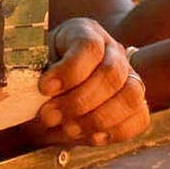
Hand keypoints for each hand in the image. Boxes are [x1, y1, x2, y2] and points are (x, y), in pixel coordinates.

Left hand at [28, 18, 148, 146]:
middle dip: (79, 100)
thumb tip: (32, 95)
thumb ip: (31, 76)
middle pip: (111, 72)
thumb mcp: (30, 66)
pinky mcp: (135, 102)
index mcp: (85, 32)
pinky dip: (116, 130)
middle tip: (50, 116)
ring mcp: (128, 75)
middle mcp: (113, 50)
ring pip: (131, 94)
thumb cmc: (37, 74)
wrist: (48, 91)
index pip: (89, 46)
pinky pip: (140, 117)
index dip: (69, 70)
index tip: (44, 88)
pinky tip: (91, 136)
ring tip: (69, 129)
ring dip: (98, 118)